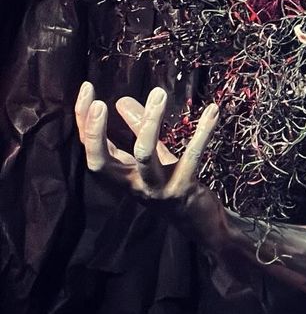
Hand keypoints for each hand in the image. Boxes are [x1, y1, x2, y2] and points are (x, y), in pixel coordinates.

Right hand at [75, 81, 218, 205]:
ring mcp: (157, 189)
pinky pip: (191, 157)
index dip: (85, 121)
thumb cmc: (172, 185)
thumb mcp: (153, 156)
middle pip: (103, 162)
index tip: (87, 88)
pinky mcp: (183, 189)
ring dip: (150, 123)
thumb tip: (120, 100)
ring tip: (159, 93)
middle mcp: (132, 185)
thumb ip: (137, 129)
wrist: (201, 225)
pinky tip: (212, 110)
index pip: (92, 149)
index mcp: (121, 176)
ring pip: (145, 156)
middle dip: (97, 133)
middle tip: (103, 102)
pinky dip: (202, 132)